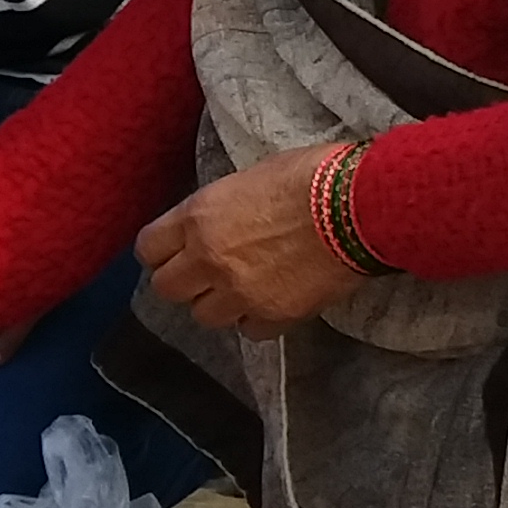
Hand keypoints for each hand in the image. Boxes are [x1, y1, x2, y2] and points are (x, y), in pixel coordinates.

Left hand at [130, 141, 366, 333]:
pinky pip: (250, 331)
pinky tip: (273, 302)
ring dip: (219, 304)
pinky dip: (258, 320)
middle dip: (185, 281)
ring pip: (204, 316)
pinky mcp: (274, 315)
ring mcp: (239, 291)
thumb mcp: (249, 179)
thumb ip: (220, 210)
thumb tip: (215, 223)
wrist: (359, 205)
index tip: (174, 251)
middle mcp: (208, 258)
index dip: (161, 251)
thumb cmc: (312, 176)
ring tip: (244, 288)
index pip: (148, 248)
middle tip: (207, 273)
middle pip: (167, 289)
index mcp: (198, 217)